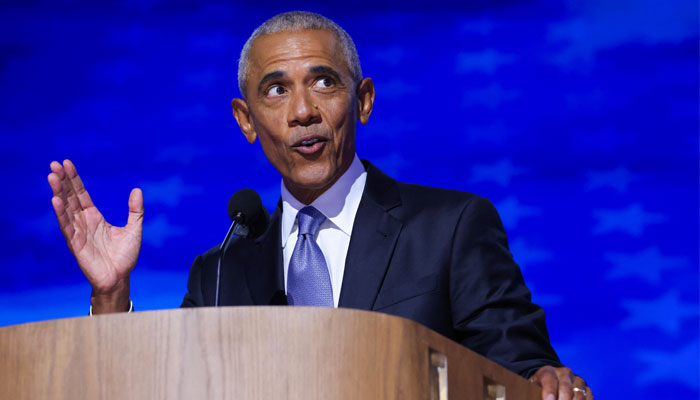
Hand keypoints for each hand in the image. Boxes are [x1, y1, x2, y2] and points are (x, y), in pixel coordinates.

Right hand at [48, 159, 143, 313]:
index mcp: (95, 217)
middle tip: (54, 164)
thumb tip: (137, 190)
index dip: (74, 179)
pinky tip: (55, 200)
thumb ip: (135, 211)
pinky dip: (61, 214)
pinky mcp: (75, 244)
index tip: (66, 163)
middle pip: (70, 198)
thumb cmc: (125, 256)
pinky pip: (66, 227)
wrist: (120, 278)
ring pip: (65, 209)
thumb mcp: (134, 229)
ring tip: (52, 177)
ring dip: (58, 193)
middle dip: (62, 181)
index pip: (81, 194)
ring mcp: (78, 232)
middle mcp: (83, 222)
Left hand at [530, 365, 592, 399]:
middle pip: (566, 389)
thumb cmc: (540, 389)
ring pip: (579, 395)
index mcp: (548, 371)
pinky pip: (589, 397)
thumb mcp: (533, 389)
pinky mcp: (586, 389)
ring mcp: (577, 380)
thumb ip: (535, 393)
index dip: (549, 391)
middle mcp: (564, 373)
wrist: (552, 383)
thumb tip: (542, 397)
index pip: (549, 379)